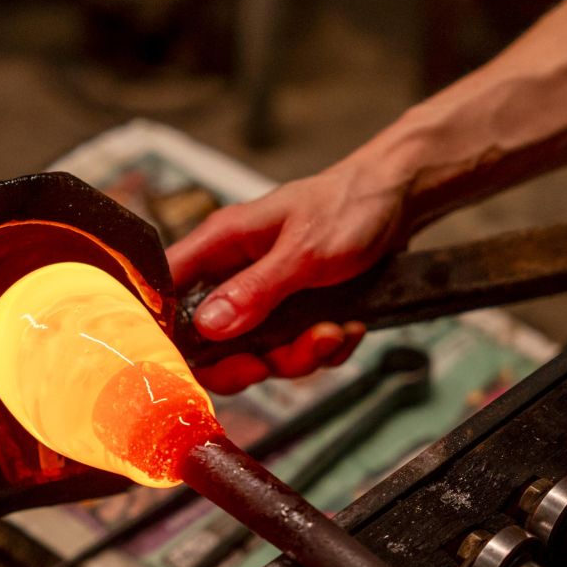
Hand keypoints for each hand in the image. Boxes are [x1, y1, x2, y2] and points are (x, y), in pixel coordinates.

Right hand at [167, 163, 409, 392]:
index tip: (197, 362)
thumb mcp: (304, 250)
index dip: (170, 334)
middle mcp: (234, 273)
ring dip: (299, 355)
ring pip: (258, 353)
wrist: (400, 201)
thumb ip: (256, 289)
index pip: (166, 292)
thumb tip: (208, 326)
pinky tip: (348, 328)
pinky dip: (325, 349)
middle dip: (247, 361)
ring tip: (334, 332)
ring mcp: (264, 296)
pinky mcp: (294, 313)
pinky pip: (296, 351)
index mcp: (220, 244)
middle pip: (210, 342)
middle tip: (270, 365)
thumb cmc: (349, 206)